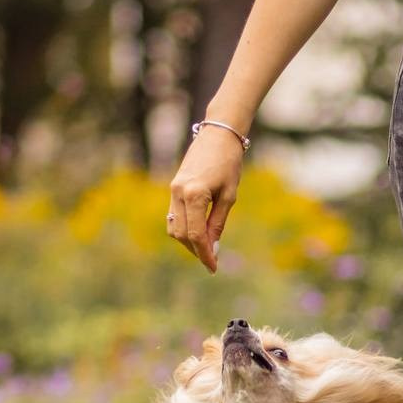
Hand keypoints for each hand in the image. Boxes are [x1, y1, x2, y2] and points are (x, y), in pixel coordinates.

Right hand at [166, 126, 244, 273]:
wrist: (218, 134)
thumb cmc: (229, 163)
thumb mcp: (229, 196)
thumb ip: (218, 223)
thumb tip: (213, 248)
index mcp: (194, 194)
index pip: (196, 234)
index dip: (204, 254)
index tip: (213, 268)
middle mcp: (178, 193)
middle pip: (182, 234)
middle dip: (196, 250)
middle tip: (212, 260)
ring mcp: (173, 190)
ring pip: (174, 227)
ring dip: (188, 241)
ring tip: (206, 248)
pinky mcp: (173, 187)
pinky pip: (174, 216)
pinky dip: (185, 228)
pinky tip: (199, 233)